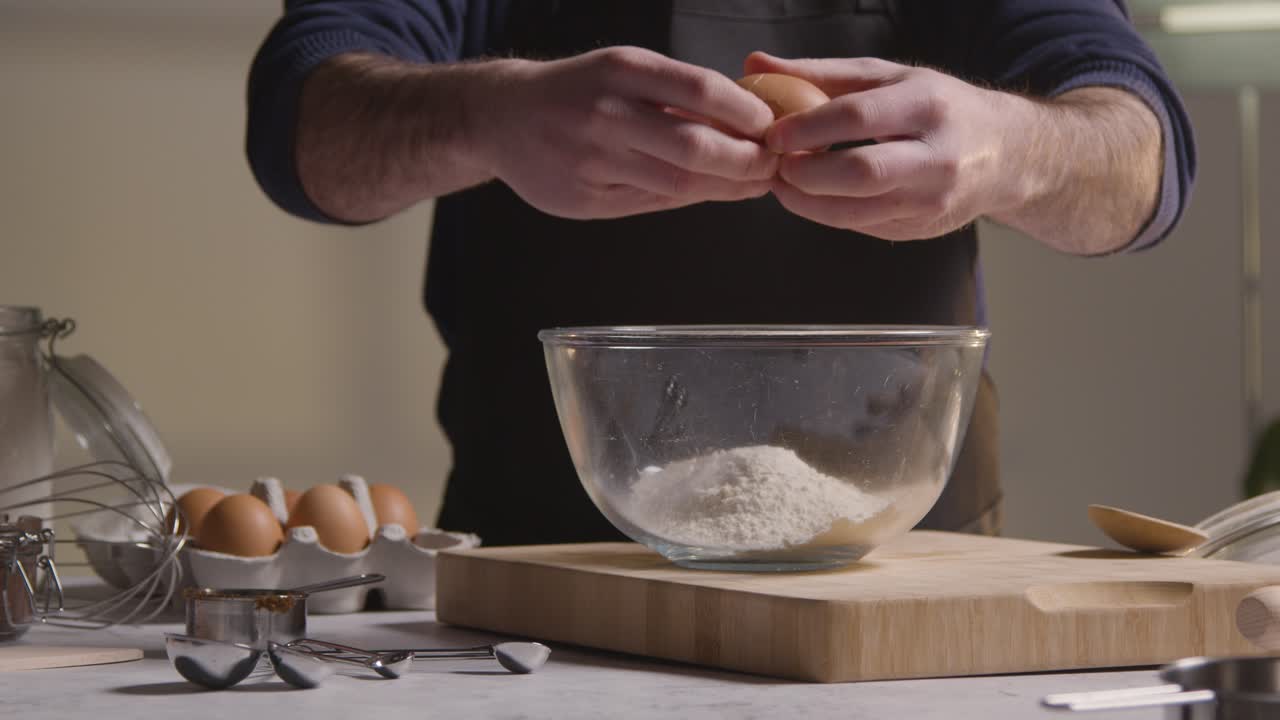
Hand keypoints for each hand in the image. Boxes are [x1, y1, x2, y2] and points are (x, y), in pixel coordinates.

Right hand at [474, 47, 778, 219]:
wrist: (502, 118)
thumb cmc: (577, 91)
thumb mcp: (622, 70)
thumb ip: (676, 94)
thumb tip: (747, 120)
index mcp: (622, 69)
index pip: (702, 90)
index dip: (748, 112)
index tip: (773, 126)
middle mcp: (606, 113)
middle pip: (696, 146)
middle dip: (747, 161)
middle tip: (772, 165)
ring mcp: (593, 160)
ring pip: (678, 182)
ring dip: (727, 187)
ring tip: (754, 183)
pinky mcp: (586, 198)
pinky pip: (653, 201)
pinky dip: (690, 197)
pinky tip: (711, 192)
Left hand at [745, 52, 1028, 240]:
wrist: (1007, 155)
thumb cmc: (937, 108)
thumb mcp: (888, 79)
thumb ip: (821, 74)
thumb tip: (756, 63)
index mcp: (928, 105)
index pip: (859, 117)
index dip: (808, 129)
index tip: (772, 134)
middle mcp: (937, 156)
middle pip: (860, 173)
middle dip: (806, 174)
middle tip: (775, 165)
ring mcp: (932, 201)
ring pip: (856, 212)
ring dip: (806, 202)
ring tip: (782, 183)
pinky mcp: (921, 230)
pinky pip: (861, 227)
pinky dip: (826, 214)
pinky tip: (809, 196)